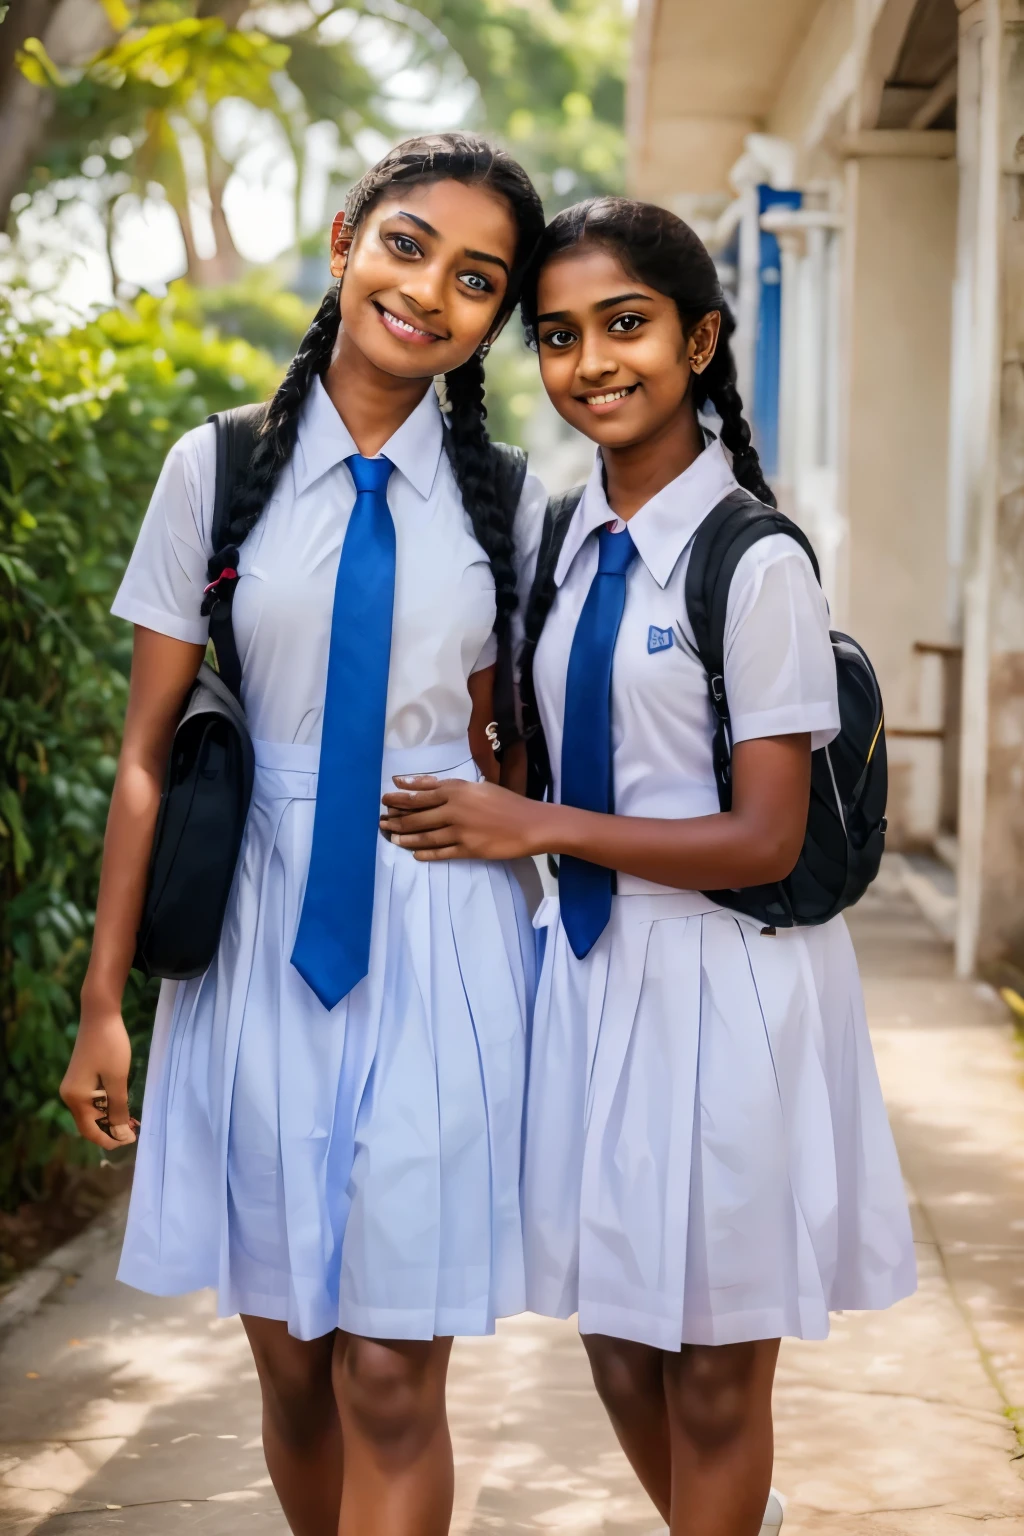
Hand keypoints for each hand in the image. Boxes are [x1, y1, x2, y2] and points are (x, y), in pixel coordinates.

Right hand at [60, 1004, 138, 1149]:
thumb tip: (121, 1133)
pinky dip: (105, 1108)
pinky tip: (121, 1106)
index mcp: (76, 1099)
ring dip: (109, 1120)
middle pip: (88, 1124)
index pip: (90, 1131)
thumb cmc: (110, 1047)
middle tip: (133, 1132)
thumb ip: (118, 1108)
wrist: (99, 1016)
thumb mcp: (118, 1079)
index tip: (131, 1141)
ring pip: (90, 1114)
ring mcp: (72, 1087)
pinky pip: (90, 1102)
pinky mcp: (79, 1079)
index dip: (109, 1140)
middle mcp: (69, 1096)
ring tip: (131, 1121)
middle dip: (109, 1132)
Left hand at [380, 775, 544, 861]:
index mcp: (457, 791)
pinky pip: (441, 852)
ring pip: (425, 836)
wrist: (530, 824)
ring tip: (392, 838)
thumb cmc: (507, 802)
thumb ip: (449, 786)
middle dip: (396, 819)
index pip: (420, 794)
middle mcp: (454, 810)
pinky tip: (415, 854)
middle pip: (417, 816)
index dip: (400, 798)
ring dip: (405, 838)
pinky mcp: (468, 849)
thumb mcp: (478, 787)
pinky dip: (426, 853)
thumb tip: (423, 784)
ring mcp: (460, 831)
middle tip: (382, 822)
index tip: (385, 799)